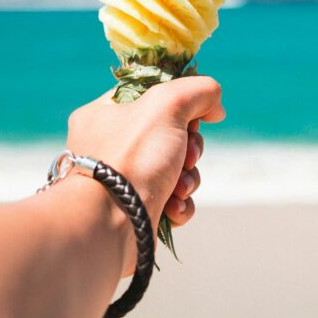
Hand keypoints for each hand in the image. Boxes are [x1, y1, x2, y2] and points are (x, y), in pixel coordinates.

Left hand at [66, 76, 224, 270]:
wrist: (108, 226)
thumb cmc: (132, 158)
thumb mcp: (168, 104)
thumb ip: (198, 91)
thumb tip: (215, 108)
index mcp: (103, 114)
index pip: (149, 96)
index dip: (179, 105)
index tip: (191, 118)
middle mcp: (108, 146)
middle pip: (169, 134)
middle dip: (189, 148)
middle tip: (186, 156)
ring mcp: (121, 180)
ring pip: (174, 169)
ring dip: (188, 179)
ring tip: (179, 189)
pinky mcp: (135, 210)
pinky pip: (170, 200)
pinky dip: (179, 204)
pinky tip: (173, 209)